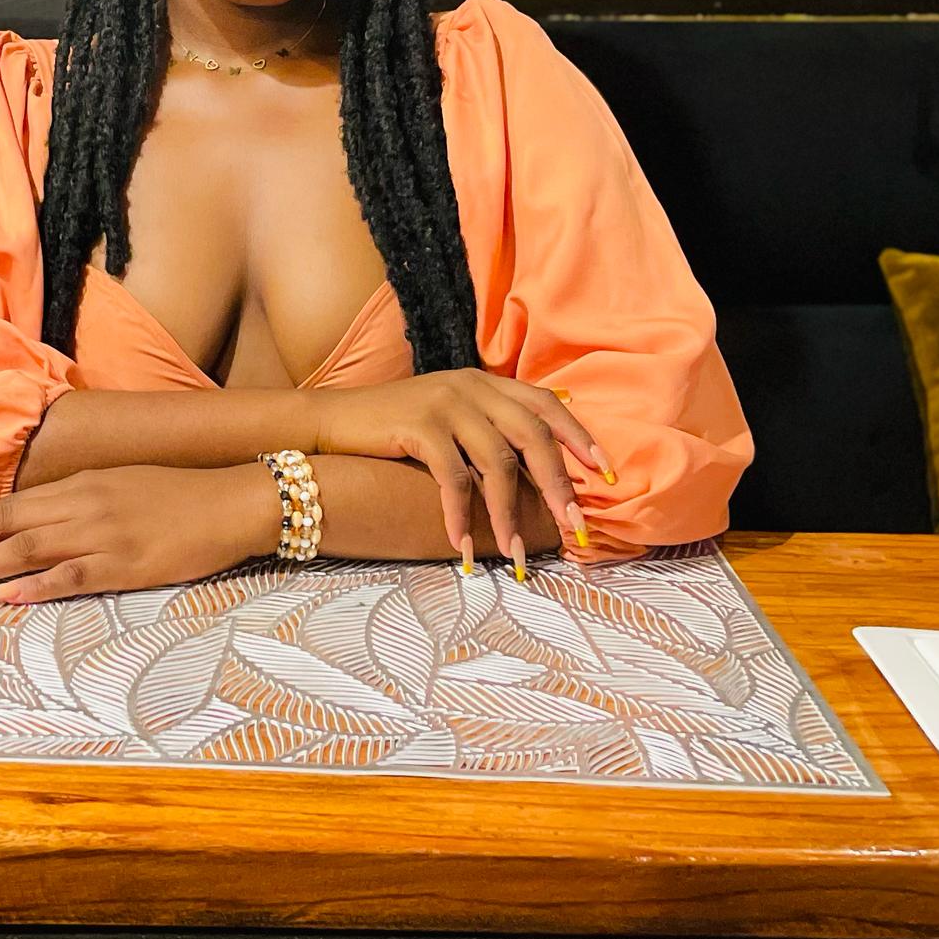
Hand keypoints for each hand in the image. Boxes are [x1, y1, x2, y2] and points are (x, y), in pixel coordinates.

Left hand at [0, 464, 279, 604]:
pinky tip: (4, 598)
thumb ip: (81, 502)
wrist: (233, 500)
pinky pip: (69, 575)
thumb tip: (39, 526)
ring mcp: (103, 532)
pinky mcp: (125, 562)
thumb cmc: (181, 496)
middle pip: (6, 525)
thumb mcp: (122, 486)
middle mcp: (83, 503)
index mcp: (81, 483)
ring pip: (27, 549)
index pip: (9, 505)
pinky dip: (32, 587)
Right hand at [314, 371, 607, 564]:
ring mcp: (446, 403)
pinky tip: (461, 547)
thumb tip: (537, 469)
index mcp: (485, 382)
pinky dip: (461, 516)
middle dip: (558, 486)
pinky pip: (453, 478)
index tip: (605, 477)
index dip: (580, 438)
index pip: (547, 405)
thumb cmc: (394, 429)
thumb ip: (488, 427)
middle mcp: (472, 386)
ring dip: (508, 516)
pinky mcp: (418, 424)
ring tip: (514, 556)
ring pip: (498, 463)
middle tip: (574, 528)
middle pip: (533, 436)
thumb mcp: (449, 415)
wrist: (333, 421)